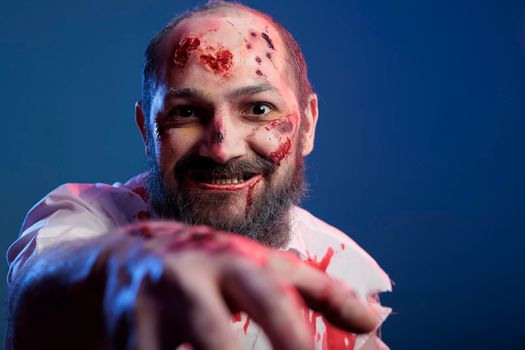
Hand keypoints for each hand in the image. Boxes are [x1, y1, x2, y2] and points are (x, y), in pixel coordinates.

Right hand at [102, 221, 381, 349]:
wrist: (127, 260)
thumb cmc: (210, 266)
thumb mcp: (260, 267)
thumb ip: (317, 291)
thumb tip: (376, 320)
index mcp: (228, 261)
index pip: (267, 297)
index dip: (291, 337)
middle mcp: (187, 282)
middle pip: (215, 340)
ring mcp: (147, 312)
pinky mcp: (123, 339)